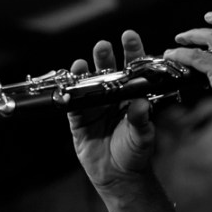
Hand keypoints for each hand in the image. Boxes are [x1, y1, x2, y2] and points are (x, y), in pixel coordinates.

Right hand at [68, 30, 155, 190]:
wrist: (118, 176)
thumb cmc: (135, 153)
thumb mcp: (142, 137)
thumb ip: (141, 120)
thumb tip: (141, 104)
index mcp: (132, 96)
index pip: (133, 69)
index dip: (132, 51)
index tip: (129, 36)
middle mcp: (113, 97)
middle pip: (108, 71)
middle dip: (105, 57)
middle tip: (102, 45)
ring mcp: (95, 106)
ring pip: (89, 83)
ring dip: (86, 71)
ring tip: (83, 62)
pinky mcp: (79, 119)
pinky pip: (72, 102)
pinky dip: (69, 91)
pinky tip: (69, 80)